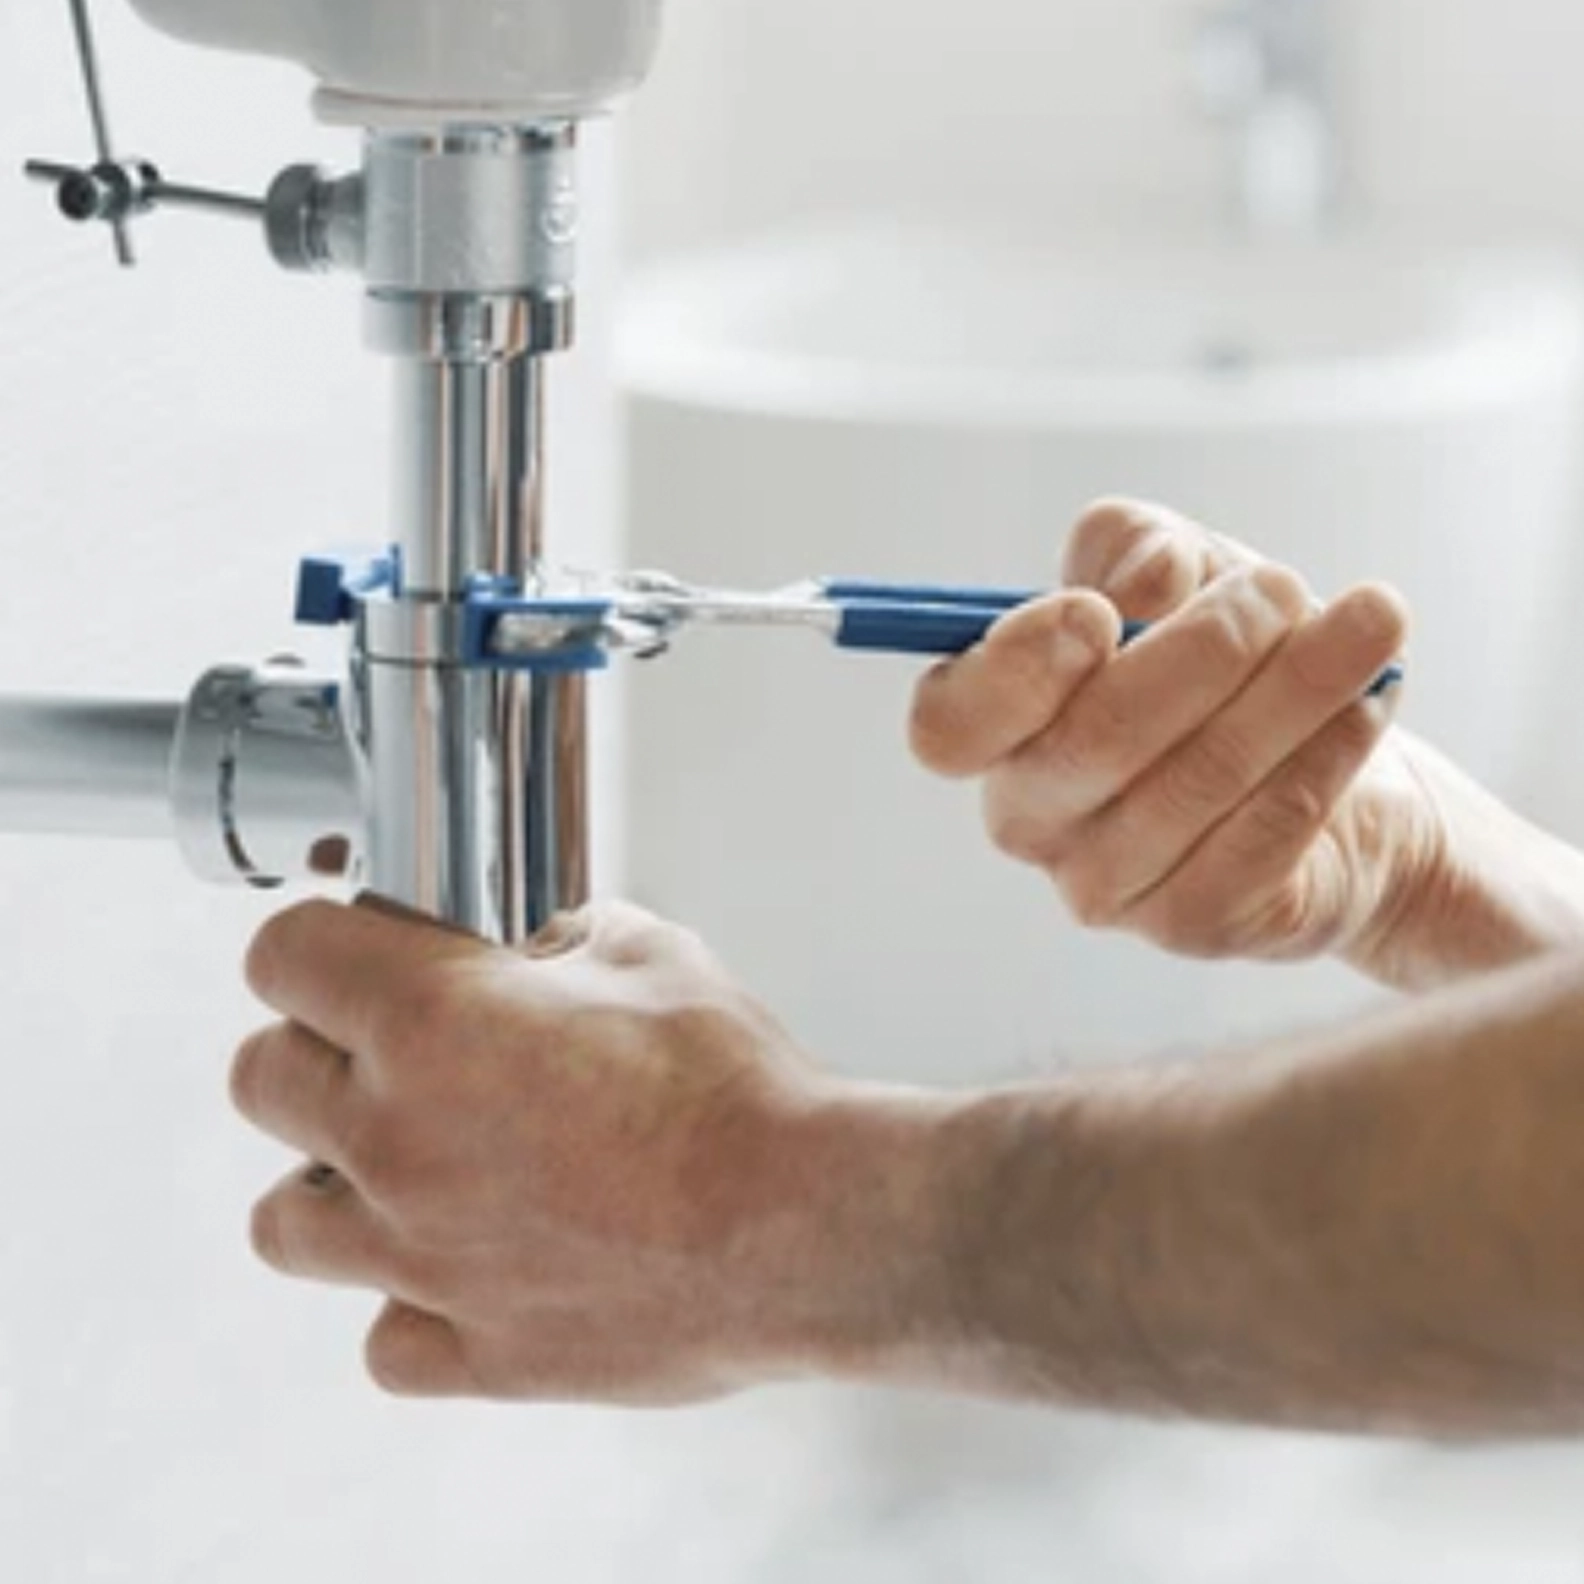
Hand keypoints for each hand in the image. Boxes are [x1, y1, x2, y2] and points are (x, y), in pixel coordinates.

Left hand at [233, 899, 885, 1404]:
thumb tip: (547, 952)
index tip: (341, 952)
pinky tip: (471, 1271)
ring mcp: (421, 1255)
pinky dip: (413, 1304)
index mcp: (433, 1020)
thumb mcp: (655, 955)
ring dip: (329, 1185)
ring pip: (284, 1222)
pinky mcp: (473, 1348)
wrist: (799, 1221)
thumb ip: (573, 939)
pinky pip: (385, 1339)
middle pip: (260, 1079)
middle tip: (380, 1053)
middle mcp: (398, 1137)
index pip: (285, 954)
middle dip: (310, 1052)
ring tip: (404, 1170)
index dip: (313, 943)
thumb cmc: (734, 1088)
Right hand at [910, 498, 1449, 978]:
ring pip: (1193, 782)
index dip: (1013, 672)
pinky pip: (1259, 836)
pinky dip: (1323, 756)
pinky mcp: (1189, 923)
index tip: (1098, 615)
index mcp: (995, 727)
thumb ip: (1136, 545)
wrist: (1336, 756)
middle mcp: (1030, 815)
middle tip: (1282, 588)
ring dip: (1292, 688)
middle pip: (1090, 744)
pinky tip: (1364, 707)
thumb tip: (1141, 583)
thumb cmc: (1228, 654)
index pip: (949, 726)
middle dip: (1202, 650)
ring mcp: (1103, 884)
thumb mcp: (1179, 564)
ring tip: (1373, 622)